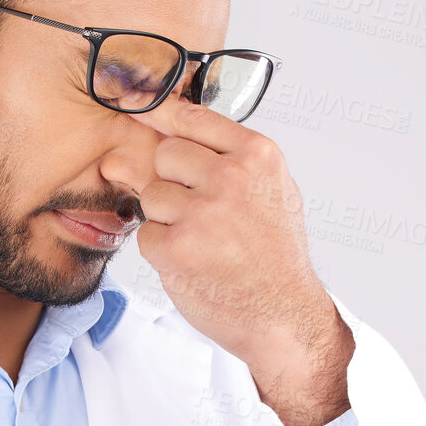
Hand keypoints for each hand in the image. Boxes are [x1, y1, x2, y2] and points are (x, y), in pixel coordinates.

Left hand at [124, 98, 353, 425]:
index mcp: (257, 156)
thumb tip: (154, 130)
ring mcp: (202, 212)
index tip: (140, 109)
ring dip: (166, 219)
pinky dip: (161, 250)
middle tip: (199, 213)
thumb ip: (223, 158)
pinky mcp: (177, 247)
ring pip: (151, 194)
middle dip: (172, 181)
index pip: (192, 117)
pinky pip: (146, 233)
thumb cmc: (275, 255)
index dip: (161, 116)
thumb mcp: (269, 191)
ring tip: (202, 241)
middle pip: (165, 154)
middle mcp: (231, 177)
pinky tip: (193, 262)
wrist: (284, 315)